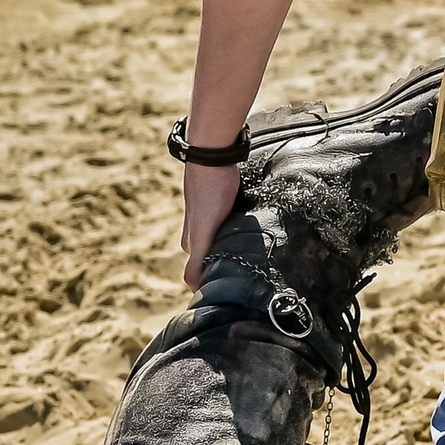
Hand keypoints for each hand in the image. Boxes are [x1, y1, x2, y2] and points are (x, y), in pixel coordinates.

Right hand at [179, 162, 241, 289]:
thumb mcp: (203, 231)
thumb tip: (192, 288)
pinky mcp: (223, 204)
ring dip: (236, 247)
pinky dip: (240, 230)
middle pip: (214, 257)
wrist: (214, 155)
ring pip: (224, 240)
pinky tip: (251, 231)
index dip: (214, 282)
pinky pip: (232, 225)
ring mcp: (210, 217)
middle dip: (228, 265)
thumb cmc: (210, 191)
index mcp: (191, 242)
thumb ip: (197, 261)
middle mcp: (198, 232)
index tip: (234, 289)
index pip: (200, 272)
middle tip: (249, 271)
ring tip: (253, 254)